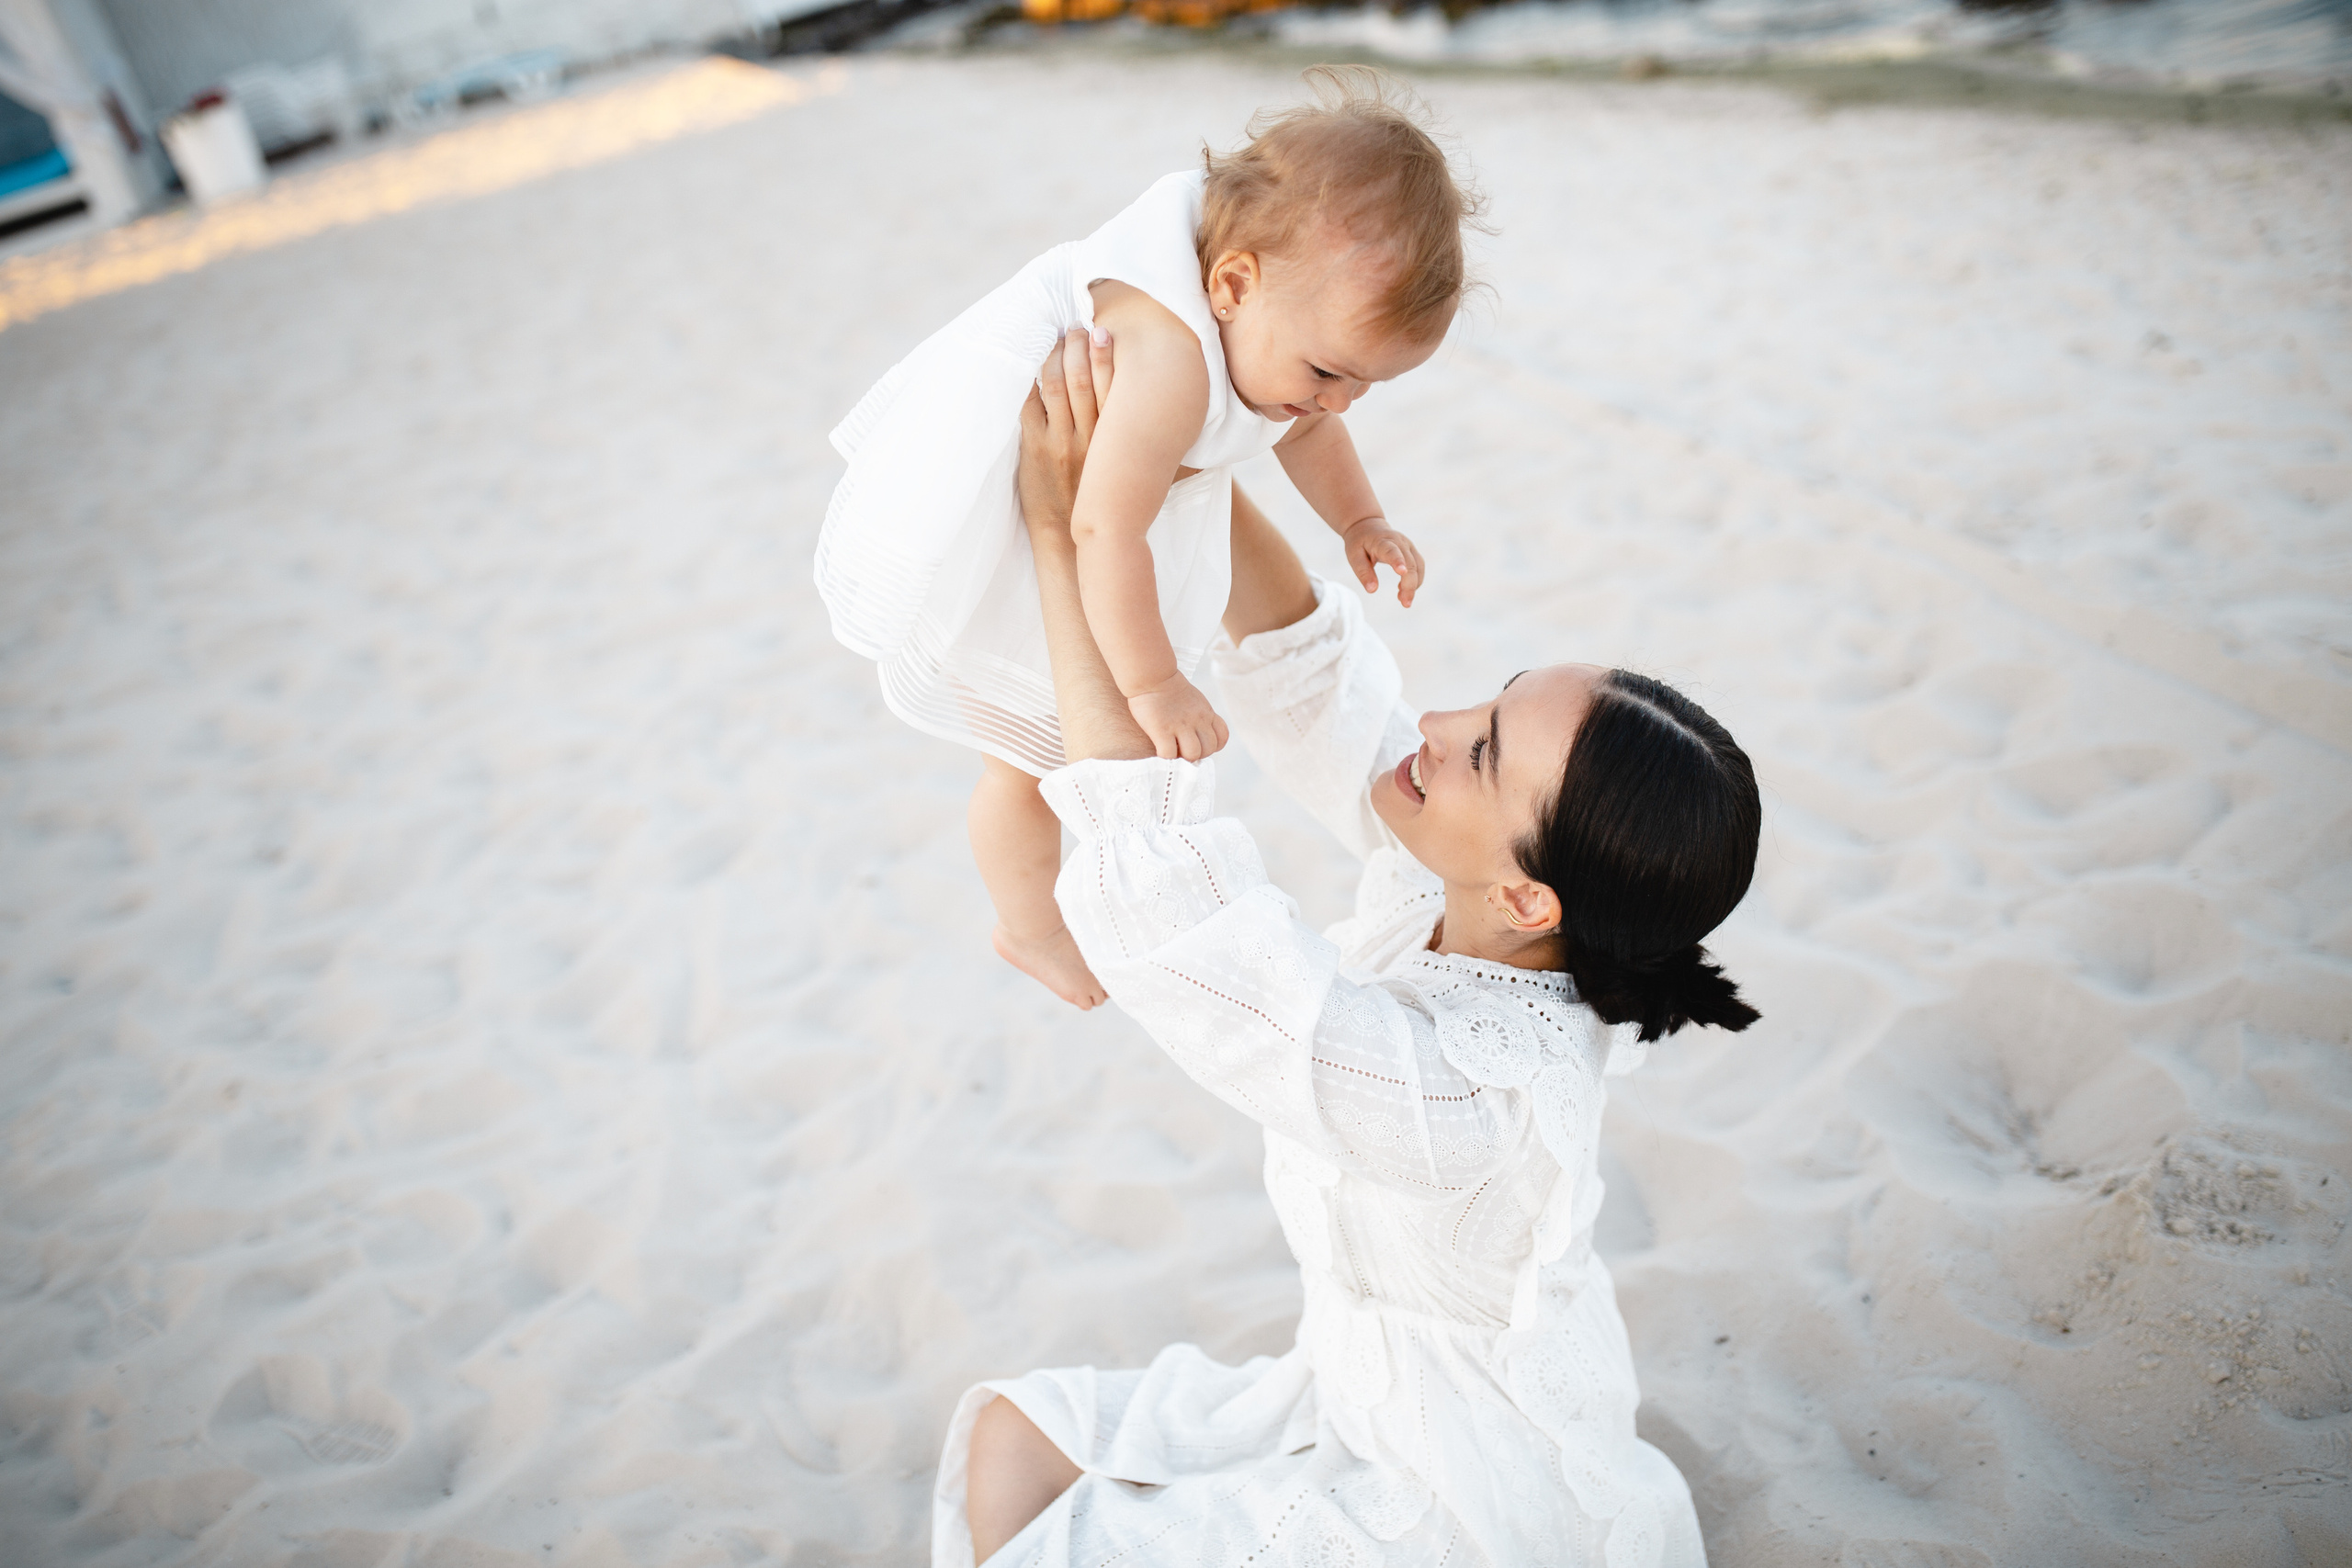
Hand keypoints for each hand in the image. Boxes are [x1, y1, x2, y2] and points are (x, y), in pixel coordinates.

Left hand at [1018, 327, 1115, 546]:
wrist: (1069, 537)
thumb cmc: (1100, 498)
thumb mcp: (1126, 466)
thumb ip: (1132, 433)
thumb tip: (1145, 399)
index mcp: (1116, 438)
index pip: (1113, 383)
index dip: (1105, 352)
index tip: (1102, 331)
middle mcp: (1090, 436)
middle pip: (1081, 375)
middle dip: (1077, 344)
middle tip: (1076, 327)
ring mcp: (1060, 440)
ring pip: (1054, 383)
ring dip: (1053, 355)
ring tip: (1056, 340)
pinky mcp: (1035, 447)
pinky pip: (1030, 404)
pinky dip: (1030, 380)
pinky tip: (1032, 364)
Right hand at [1125, 672, 1228, 761]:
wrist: (1153, 675)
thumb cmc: (1169, 688)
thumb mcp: (1194, 700)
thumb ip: (1199, 716)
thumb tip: (1196, 735)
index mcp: (1207, 713)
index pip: (1222, 737)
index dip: (1213, 745)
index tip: (1199, 743)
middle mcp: (1198, 720)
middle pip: (1209, 748)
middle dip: (1198, 754)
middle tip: (1184, 749)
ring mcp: (1180, 725)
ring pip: (1193, 754)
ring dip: (1183, 758)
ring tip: (1173, 750)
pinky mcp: (1162, 730)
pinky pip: (1169, 754)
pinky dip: (1166, 757)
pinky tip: (1160, 749)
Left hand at [1340, 517, 1425, 606]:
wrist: (1368, 526)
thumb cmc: (1359, 543)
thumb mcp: (1354, 556)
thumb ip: (1363, 572)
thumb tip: (1372, 590)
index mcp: (1382, 541)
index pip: (1392, 551)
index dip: (1398, 561)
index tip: (1402, 572)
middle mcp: (1399, 541)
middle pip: (1410, 563)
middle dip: (1410, 584)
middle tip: (1405, 603)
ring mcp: (1408, 545)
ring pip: (1418, 566)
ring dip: (1414, 585)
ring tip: (1403, 600)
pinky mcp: (1412, 551)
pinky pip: (1419, 567)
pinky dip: (1415, 581)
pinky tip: (1403, 590)